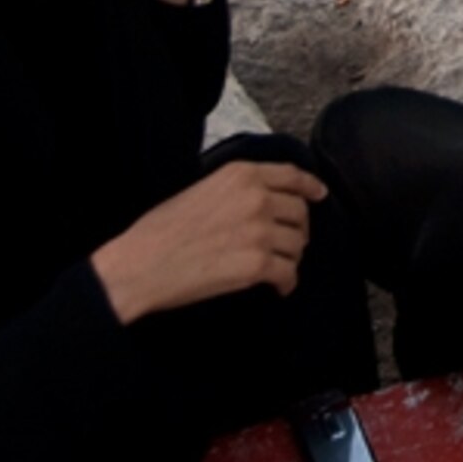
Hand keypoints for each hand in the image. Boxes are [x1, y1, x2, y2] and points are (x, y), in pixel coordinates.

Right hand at [90, 158, 323, 323]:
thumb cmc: (162, 229)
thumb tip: (263, 201)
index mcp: (241, 174)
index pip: (291, 176)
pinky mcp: (258, 264)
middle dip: (297, 229)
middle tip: (285, 243)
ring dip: (290, 258)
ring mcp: (260, 231)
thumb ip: (237, 189)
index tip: (320, 194)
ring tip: (274, 267)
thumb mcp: (202, 188)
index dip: (310, 186)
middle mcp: (257, 198)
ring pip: (298, 244)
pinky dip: (286, 283)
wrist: (142, 263)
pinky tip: (276, 287)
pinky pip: (290, 274)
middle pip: (300, 212)